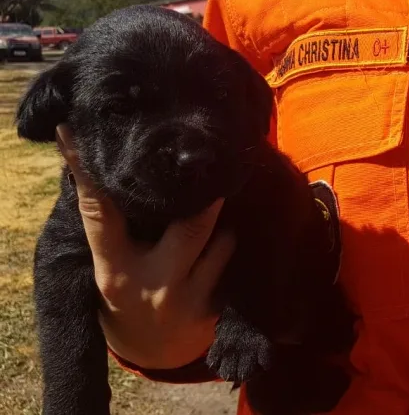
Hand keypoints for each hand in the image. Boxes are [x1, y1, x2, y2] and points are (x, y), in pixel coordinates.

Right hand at [56, 125, 234, 368]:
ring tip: (220, 206)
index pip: (102, 216)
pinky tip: (236, 232)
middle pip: (191, 226)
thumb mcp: (111, 267)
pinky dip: (234, 243)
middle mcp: (155, 284)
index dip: (93, 177)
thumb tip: (107, 169)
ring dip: (223, 221)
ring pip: (223, 240)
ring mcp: (192, 298)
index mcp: (115, 271)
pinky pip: (236, 261)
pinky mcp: (220, 307)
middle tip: (211, 165)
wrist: (156, 353)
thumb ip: (113, 230)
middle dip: (206, 195)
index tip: (85, 141)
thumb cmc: (129, 294)